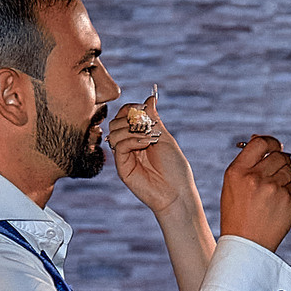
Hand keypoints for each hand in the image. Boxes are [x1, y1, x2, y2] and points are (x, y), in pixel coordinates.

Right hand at [110, 90, 197, 222]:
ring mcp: (125, 156)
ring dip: (131, 129)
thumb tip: (150, 98)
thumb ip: (154, 119)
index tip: (144, 109)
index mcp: (140, 136)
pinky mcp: (122, 167)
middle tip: (147, 126)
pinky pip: (119, 146)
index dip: (131, 108)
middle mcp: (130, 145)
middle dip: (131, 118)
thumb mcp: (165, 138)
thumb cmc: (175, 168)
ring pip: (114, 131)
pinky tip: (145, 145)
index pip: (125, 115)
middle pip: (116, 121)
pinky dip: (131, 140)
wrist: (177, 193)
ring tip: (148, 138)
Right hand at [219, 133, 290, 250]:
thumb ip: (246, 162)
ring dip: (284, 177)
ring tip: (271, 193)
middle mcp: (256, 178)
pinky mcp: (289, 202)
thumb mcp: (232, 184)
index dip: (271, 142)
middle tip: (274, 172)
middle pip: (280, 155)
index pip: (261, 143)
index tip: (274, 147)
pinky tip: (274, 205)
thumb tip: (260, 139)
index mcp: (238, 171)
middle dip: (279, 161)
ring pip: (289, 171)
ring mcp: (274, 190)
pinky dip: (286, 193)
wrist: (246, 245)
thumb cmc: (237, 213)